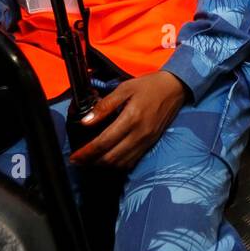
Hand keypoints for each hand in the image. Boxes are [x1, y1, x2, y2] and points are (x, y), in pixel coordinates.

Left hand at [69, 71, 188, 170]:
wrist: (175, 88)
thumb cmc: (149, 86)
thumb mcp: (124, 88)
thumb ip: (105, 106)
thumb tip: (86, 122)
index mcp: (131, 118)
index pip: (104, 142)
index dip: (86, 152)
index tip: (74, 156)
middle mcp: (139, 134)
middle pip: (110, 158)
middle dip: (91, 162)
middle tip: (78, 160)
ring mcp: (146, 142)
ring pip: (121, 163)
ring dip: (103, 165)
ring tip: (90, 160)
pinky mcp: (150, 144)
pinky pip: (131, 161)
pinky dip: (117, 164)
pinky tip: (108, 158)